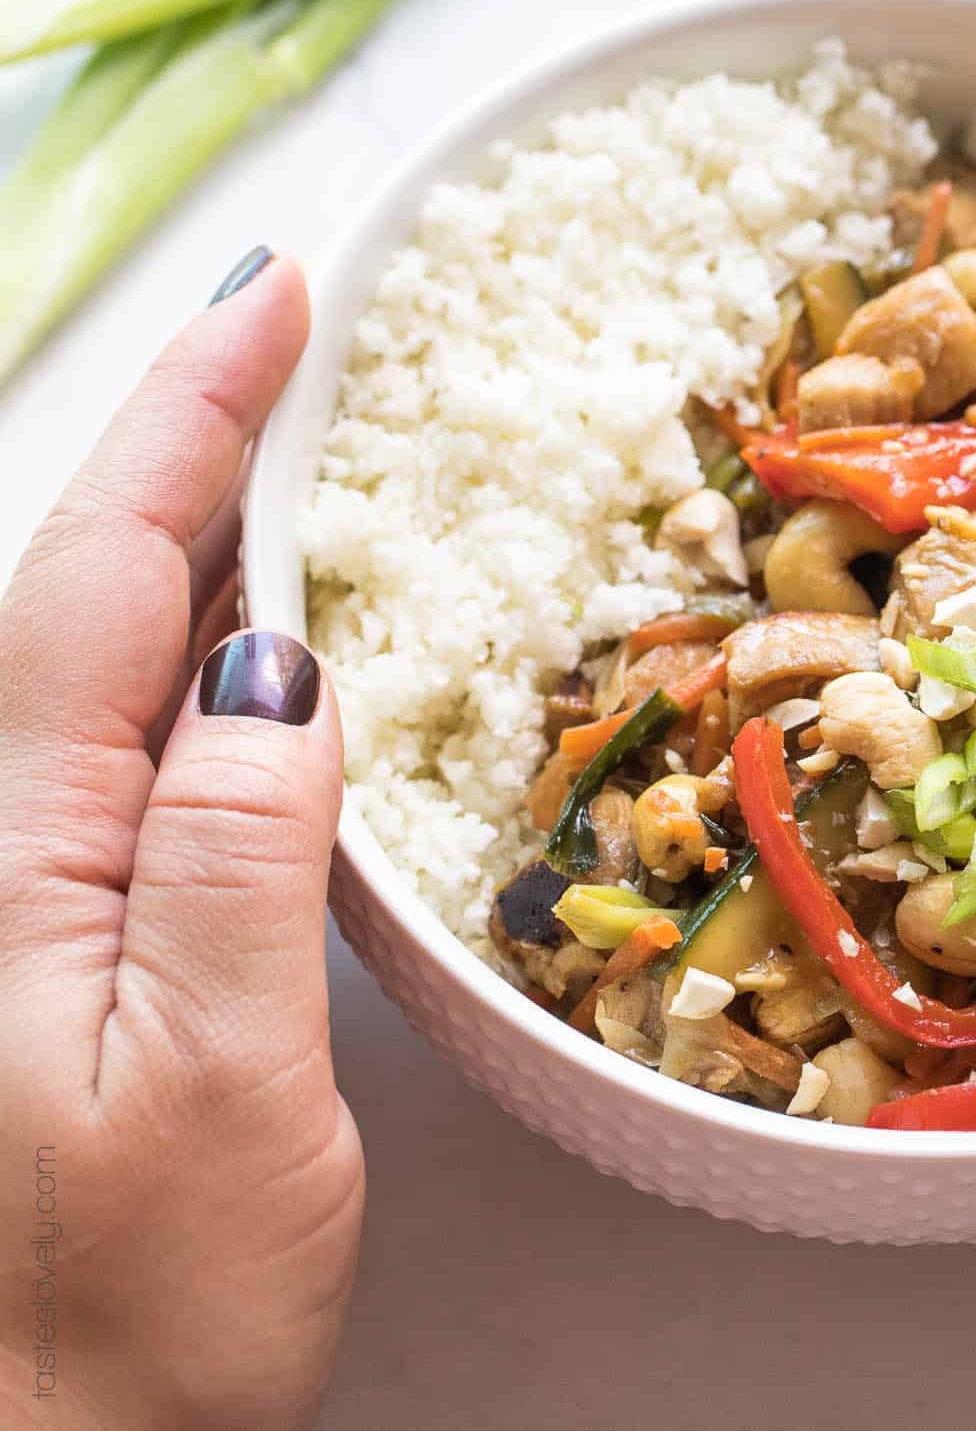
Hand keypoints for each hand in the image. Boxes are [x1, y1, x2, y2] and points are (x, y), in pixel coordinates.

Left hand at [0, 254, 362, 1430]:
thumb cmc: (117, 1331)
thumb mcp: (214, 1099)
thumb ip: (233, 859)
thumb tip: (279, 655)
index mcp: (22, 848)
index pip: (112, 569)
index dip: (196, 413)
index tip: (278, 288)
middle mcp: (6, 838)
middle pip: (97, 575)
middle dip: (196, 426)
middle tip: (306, 315)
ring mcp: (27, 883)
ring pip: (108, 641)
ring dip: (201, 513)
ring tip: (298, 419)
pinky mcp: (63, 931)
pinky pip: (129, 725)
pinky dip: (204, 628)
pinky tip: (268, 618)